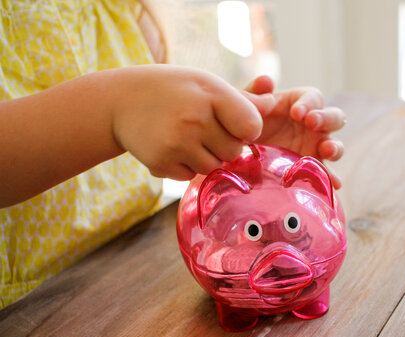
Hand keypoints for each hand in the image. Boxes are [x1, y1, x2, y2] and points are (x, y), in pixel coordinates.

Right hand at [111, 65, 273, 179]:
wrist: (120, 101)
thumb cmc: (174, 90)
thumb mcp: (206, 84)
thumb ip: (243, 99)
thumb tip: (275, 104)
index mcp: (211, 94)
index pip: (252, 128)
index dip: (245, 129)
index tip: (232, 122)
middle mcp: (194, 119)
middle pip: (234, 152)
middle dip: (225, 144)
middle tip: (205, 128)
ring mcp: (176, 144)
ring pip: (214, 167)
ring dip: (206, 157)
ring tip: (188, 136)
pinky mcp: (161, 163)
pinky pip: (190, 176)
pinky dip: (186, 166)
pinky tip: (172, 146)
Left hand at [244, 75, 345, 188]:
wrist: (238, 147)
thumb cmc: (247, 119)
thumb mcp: (246, 105)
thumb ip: (253, 93)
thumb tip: (267, 81)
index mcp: (300, 103)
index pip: (314, 98)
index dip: (309, 104)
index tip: (296, 113)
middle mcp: (313, 124)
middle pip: (334, 117)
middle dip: (326, 119)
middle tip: (311, 123)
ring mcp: (314, 147)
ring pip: (335, 145)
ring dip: (335, 147)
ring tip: (326, 150)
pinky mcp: (311, 167)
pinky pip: (325, 173)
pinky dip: (331, 178)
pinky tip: (333, 184)